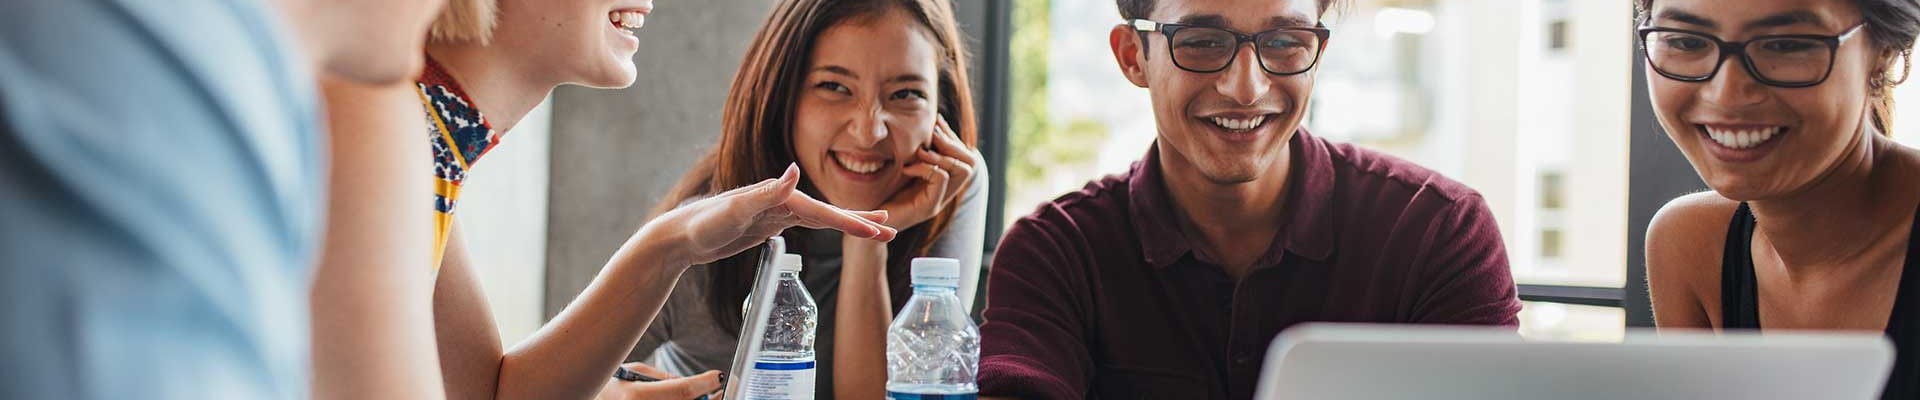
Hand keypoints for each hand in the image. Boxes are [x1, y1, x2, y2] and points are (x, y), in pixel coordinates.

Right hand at [595, 362, 723, 399]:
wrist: (586, 399)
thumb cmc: (606, 387)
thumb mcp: (631, 374)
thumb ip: (662, 378)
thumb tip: (689, 383)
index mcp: (637, 396)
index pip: (683, 389)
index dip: (705, 382)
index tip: (717, 376)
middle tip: (720, 391)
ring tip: (706, 398)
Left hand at [650, 163, 895, 265]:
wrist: (680, 235)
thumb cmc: (703, 222)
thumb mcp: (734, 209)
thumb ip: (767, 192)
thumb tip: (796, 171)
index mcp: (780, 197)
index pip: (823, 212)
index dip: (851, 222)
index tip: (877, 230)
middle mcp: (782, 200)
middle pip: (829, 213)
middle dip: (860, 221)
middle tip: (892, 230)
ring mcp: (777, 212)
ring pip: (822, 219)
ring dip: (849, 224)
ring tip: (876, 229)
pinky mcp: (769, 224)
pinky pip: (808, 225)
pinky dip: (828, 226)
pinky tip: (837, 227)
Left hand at [876, 116, 979, 230]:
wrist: (865, 222)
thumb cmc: (877, 192)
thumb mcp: (898, 165)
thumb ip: (913, 150)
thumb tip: (926, 124)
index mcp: (939, 182)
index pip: (965, 155)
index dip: (952, 136)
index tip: (936, 123)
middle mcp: (944, 193)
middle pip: (970, 162)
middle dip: (953, 143)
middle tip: (932, 135)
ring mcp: (938, 201)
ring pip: (963, 170)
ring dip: (943, 155)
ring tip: (921, 151)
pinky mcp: (927, 208)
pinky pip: (940, 178)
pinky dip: (925, 167)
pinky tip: (907, 168)